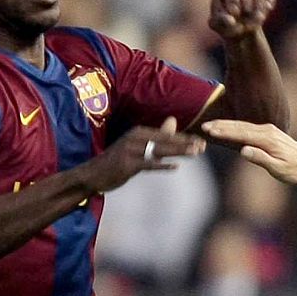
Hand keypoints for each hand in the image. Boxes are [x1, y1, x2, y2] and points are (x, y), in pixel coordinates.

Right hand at [84, 117, 204, 192]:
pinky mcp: (126, 165)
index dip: (185, 139)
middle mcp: (135, 138)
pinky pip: (146, 164)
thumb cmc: (118, 160)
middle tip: (203, 146)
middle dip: (185, 144)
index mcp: (139, 132)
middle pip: (165, 141)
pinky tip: (175, 166)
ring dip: (178, 151)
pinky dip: (160, 165)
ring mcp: (130, 151)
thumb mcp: (138, 146)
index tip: (202, 142)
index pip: (166, 135)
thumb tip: (173, 121)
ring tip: (194, 153)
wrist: (93, 174)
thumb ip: (157, 136)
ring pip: (158, 151)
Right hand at [202, 119, 296, 183]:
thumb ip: (261, 159)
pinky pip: (247, 127)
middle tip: (204, 126)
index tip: (210, 130)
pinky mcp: (267, 131)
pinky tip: (226, 127)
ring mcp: (267, 129)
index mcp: (267, 139)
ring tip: (210, 125)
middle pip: (239, 126)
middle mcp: (267, 130)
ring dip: (226, 124)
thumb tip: (244, 150)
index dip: (224, 131)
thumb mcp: (278, 169)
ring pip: (242, 125)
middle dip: (221, 125)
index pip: (241, 133)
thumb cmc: (293, 170)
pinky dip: (234, 126)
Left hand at [209, 0, 276, 40]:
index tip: (234, 12)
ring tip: (259, 16)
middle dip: (246, 1)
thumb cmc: (226, 24)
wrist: (241, 28)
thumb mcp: (219, 25)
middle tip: (247, 13)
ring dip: (259, 1)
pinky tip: (268, 8)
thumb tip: (231, 20)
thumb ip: (222, 21)